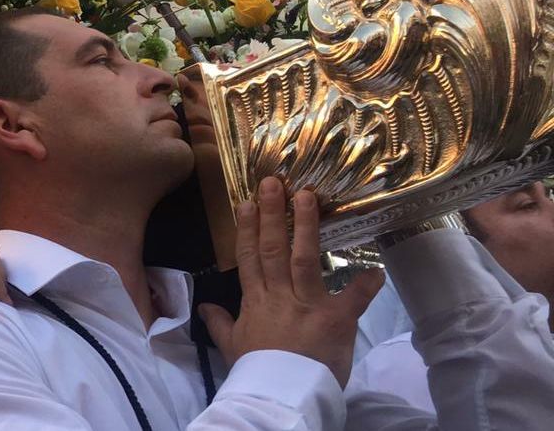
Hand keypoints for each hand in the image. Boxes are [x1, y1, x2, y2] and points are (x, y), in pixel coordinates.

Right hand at [199, 177, 383, 385]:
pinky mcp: (335, 319)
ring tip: (306, 196)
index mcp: (254, 301)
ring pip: (304, 259)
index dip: (247, 228)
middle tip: (274, 183)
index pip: (249, 258)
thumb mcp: (231, 347)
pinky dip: (366, 284)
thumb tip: (203, 308)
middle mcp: (278, 295)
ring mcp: (307, 305)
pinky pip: (353, 298)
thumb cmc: (257, 370)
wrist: (279, 396)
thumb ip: (220, 324)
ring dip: (305, 226)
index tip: (247, 202)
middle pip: (273, 249)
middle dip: (273, 214)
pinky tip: (376, 267)